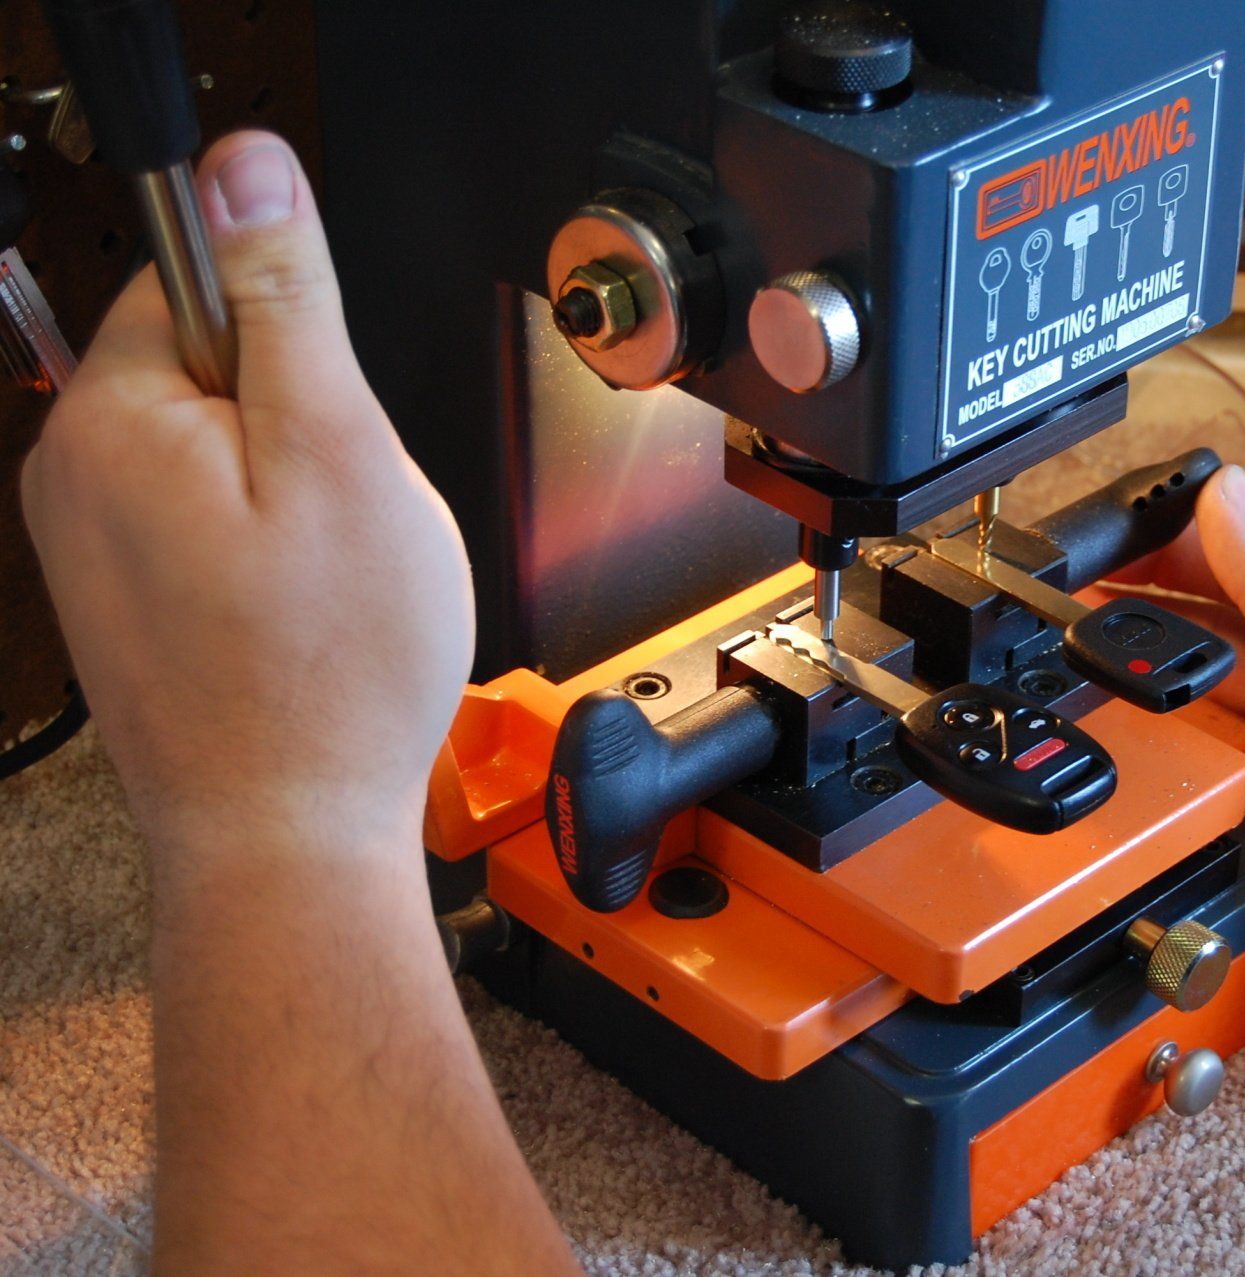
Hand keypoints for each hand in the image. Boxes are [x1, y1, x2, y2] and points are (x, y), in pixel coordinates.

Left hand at [20, 131, 472, 859]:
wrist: (288, 839)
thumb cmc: (327, 672)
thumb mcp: (337, 450)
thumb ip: (288, 298)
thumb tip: (246, 167)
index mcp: (112, 418)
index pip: (193, 280)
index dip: (294, 340)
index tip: (330, 418)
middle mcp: (75, 477)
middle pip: (214, 371)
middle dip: (301, 422)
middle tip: (343, 513)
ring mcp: (93, 548)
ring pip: (220, 456)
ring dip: (293, 495)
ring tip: (326, 578)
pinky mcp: (125, 603)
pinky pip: (210, 528)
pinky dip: (269, 555)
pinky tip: (301, 616)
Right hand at [1111, 465, 1244, 1040]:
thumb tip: (1227, 501)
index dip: (1173, 556)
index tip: (1097, 547)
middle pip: (1215, 656)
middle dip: (1140, 635)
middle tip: (1053, 623)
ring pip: (1211, 734)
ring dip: (1152, 714)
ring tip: (1072, 693)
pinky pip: (1225, 816)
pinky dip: (1180, 799)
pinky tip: (1133, 785)